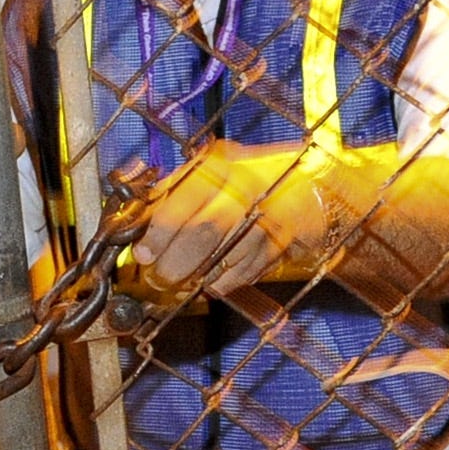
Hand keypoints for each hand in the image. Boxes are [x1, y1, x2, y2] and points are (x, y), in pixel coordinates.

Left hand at [121, 141, 323, 297]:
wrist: (309, 183)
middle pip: (204, 233)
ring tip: (184, 281)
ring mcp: (268, 216)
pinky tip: (213, 281)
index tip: (143, 254)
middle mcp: (246, 188)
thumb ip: (173, 193)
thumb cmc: (247, 178)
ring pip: (226, 257)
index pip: (181, 202)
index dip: (158, 234)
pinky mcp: (283, 242)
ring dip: (199, 277)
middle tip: (160, 277)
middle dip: (175, 262)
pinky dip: (225, 282)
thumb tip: (139, 224)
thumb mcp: (210, 172)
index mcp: (219, 166)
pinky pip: (247, 272)